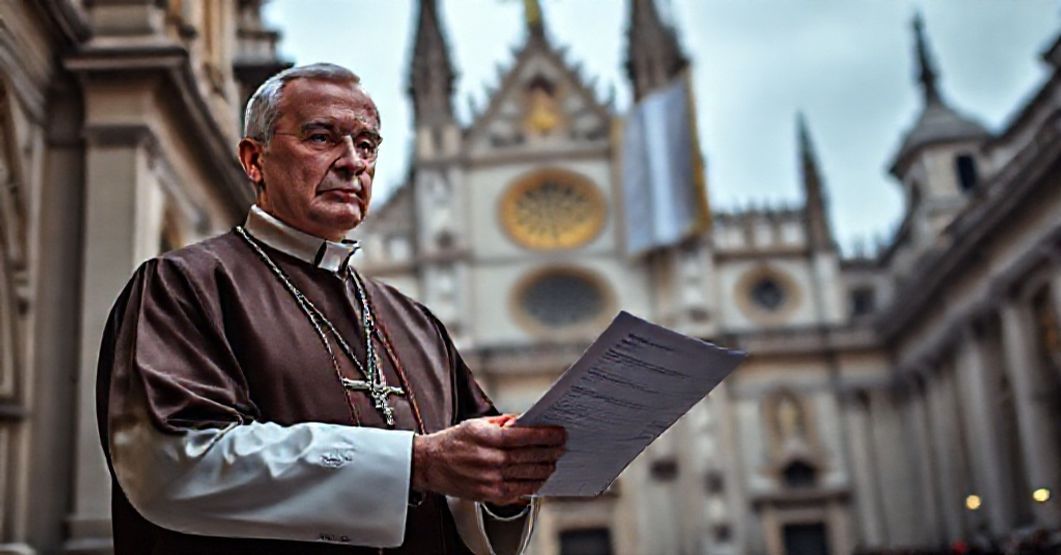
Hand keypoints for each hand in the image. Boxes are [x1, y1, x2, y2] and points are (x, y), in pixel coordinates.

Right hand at [412, 415, 565, 505]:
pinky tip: (538, 479)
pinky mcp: (488, 494)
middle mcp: (489, 460)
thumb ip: (502, 423)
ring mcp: (490, 479)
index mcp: (486, 439)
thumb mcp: (475, 424)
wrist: (429, 465)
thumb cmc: (451, 443)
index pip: (524, 436)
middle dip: (550, 452)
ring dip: (545, 469)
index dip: (545, 435)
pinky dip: (532, 486)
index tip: (559, 433)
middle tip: (561, 447)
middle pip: (529, 456)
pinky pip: (517, 492)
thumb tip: (524, 421)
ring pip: (527, 475)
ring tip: (553, 463)